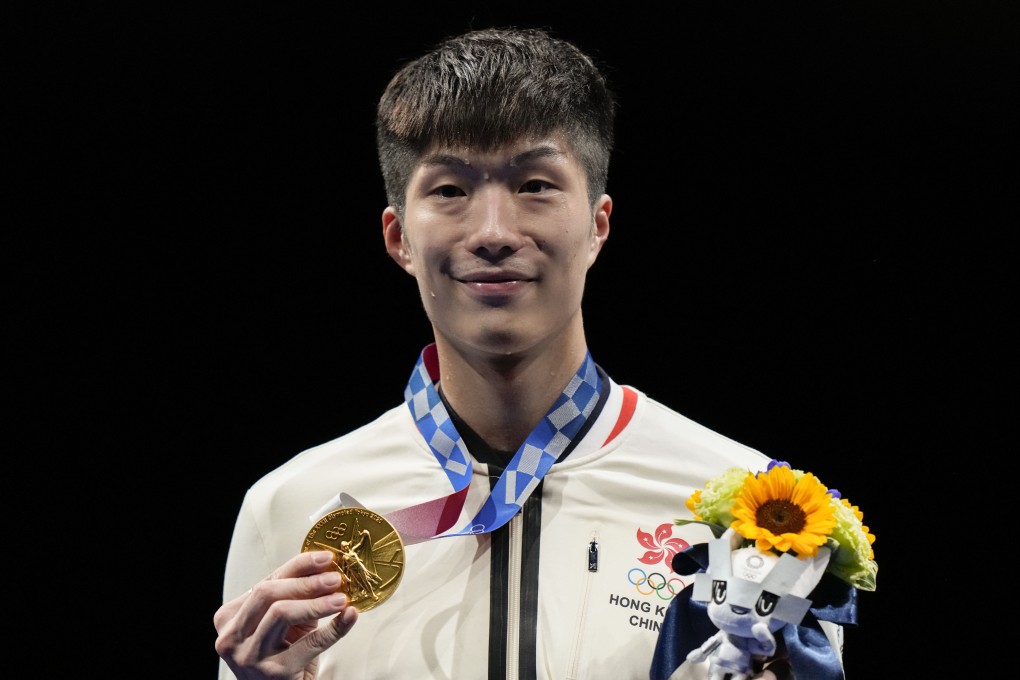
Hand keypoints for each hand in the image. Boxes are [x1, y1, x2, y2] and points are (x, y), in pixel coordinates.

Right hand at [214, 550, 358, 678]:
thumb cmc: (280, 655)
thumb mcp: (281, 622)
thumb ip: (294, 596)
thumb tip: (325, 566)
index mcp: (229, 618)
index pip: (266, 582)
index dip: (297, 566)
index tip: (325, 558)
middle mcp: (231, 637)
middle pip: (268, 594)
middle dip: (305, 582)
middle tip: (335, 578)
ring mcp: (249, 656)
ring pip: (281, 613)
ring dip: (316, 602)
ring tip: (341, 598)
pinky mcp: (273, 674)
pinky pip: (309, 644)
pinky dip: (333, 629)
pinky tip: (348, 617)